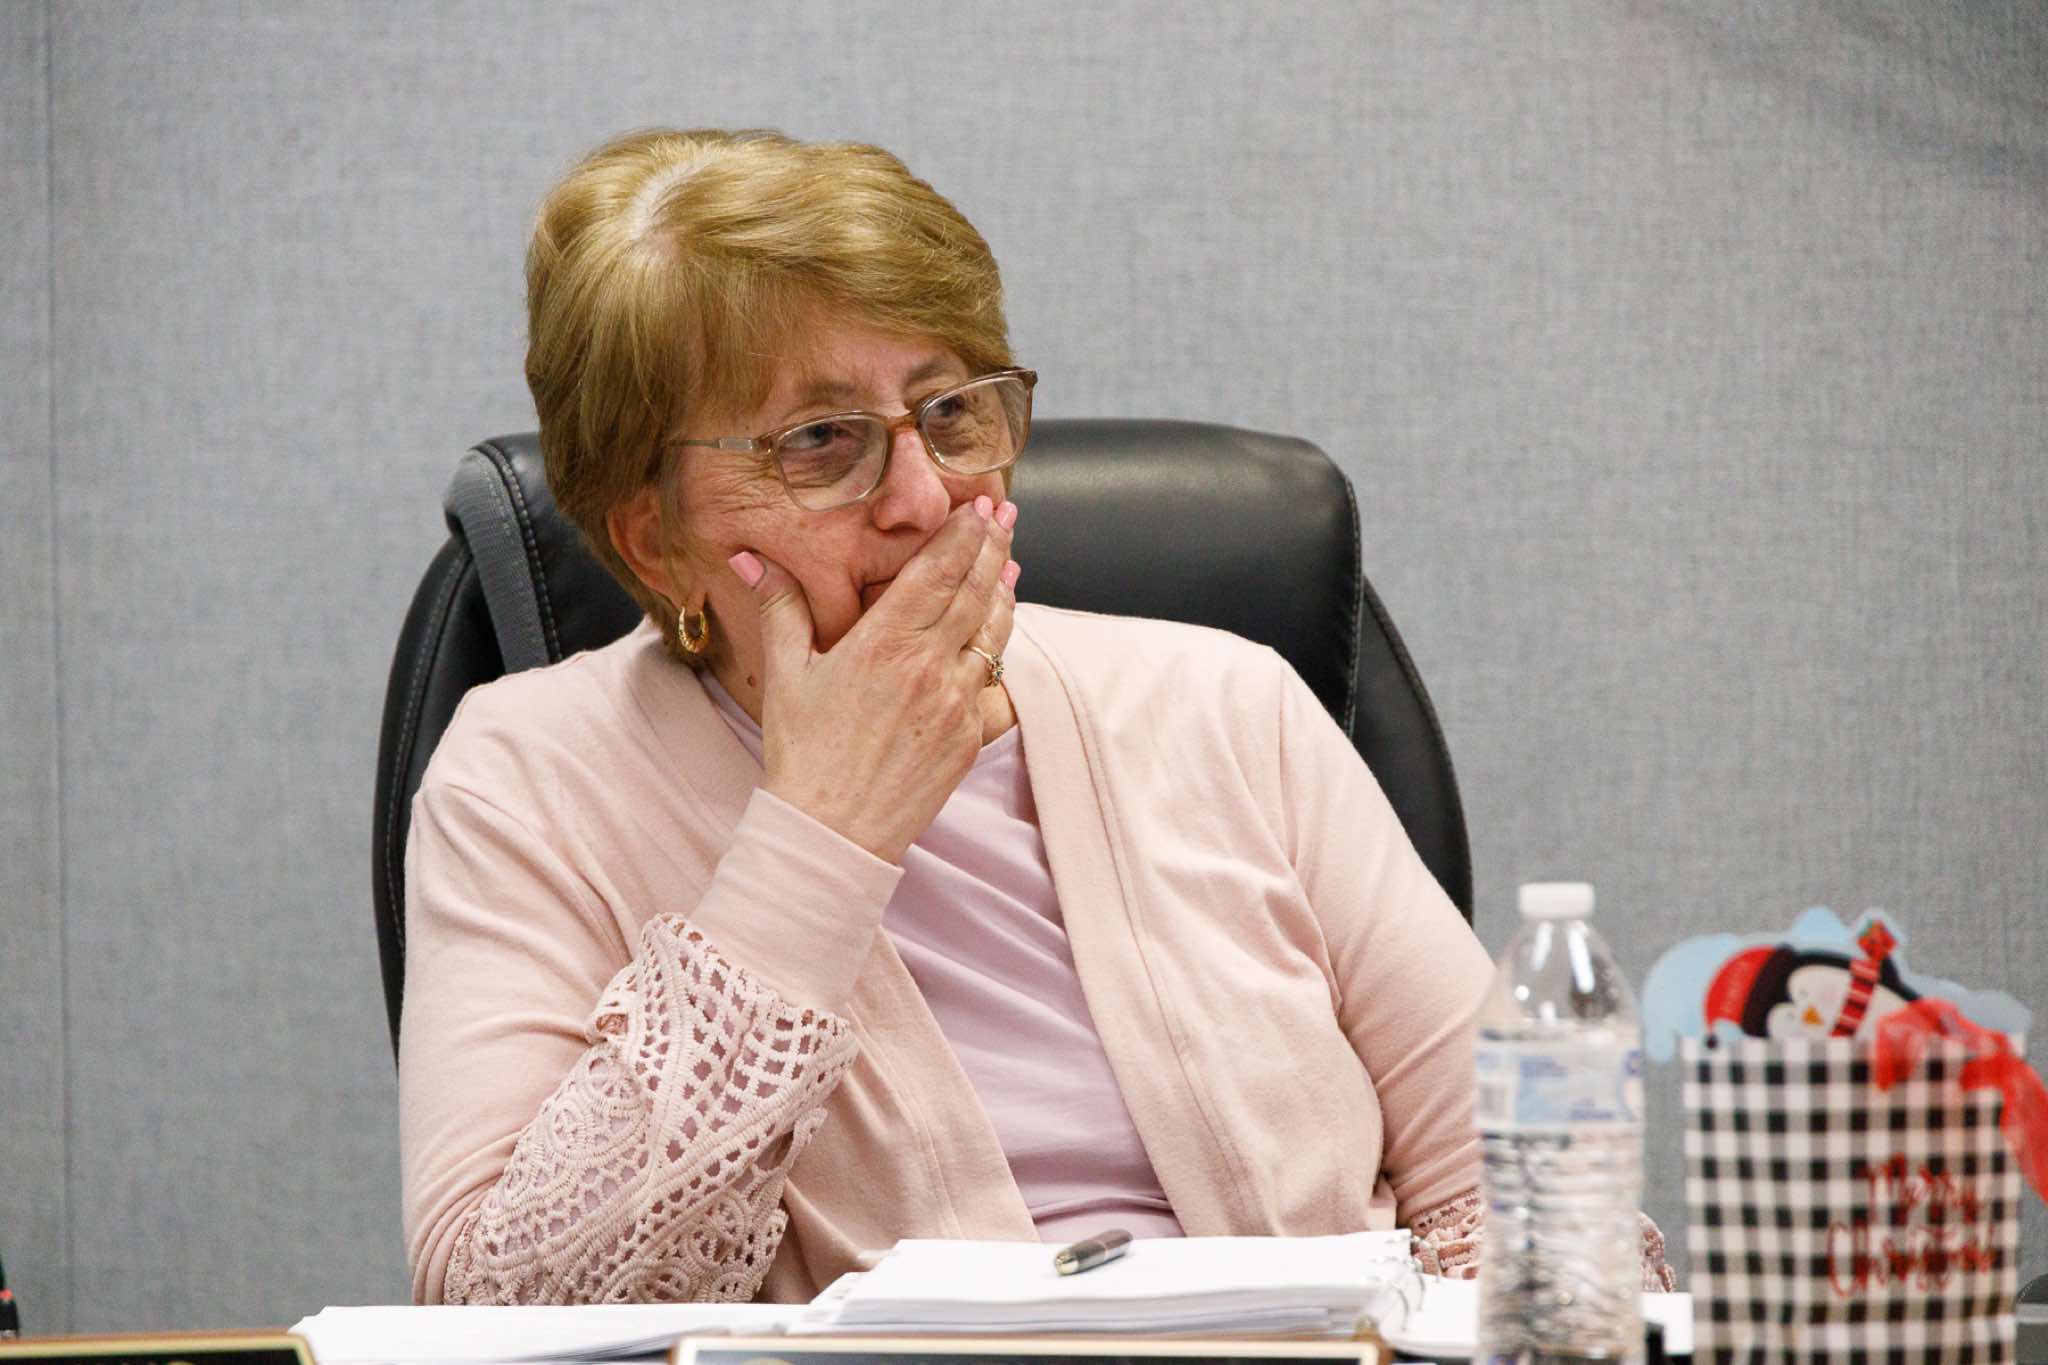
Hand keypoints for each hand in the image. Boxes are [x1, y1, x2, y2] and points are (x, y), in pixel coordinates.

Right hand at [732, 496, 1018, 863]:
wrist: (832, 831)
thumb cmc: (802, 753)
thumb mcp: (785, 674)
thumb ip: (779, 606)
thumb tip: (749, 557)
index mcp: (885, 643)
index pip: (938, 571)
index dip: (965, 533)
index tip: (981, 505)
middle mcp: (930, 666)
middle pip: (976, 591)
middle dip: (992, 547)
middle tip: (1004, 515)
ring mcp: (956, 702)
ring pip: (994, 633)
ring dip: (1003, 594)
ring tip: (1006, 565)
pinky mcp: (969, 736)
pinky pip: (992, 682)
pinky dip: (997, 650)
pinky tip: (995, 635)